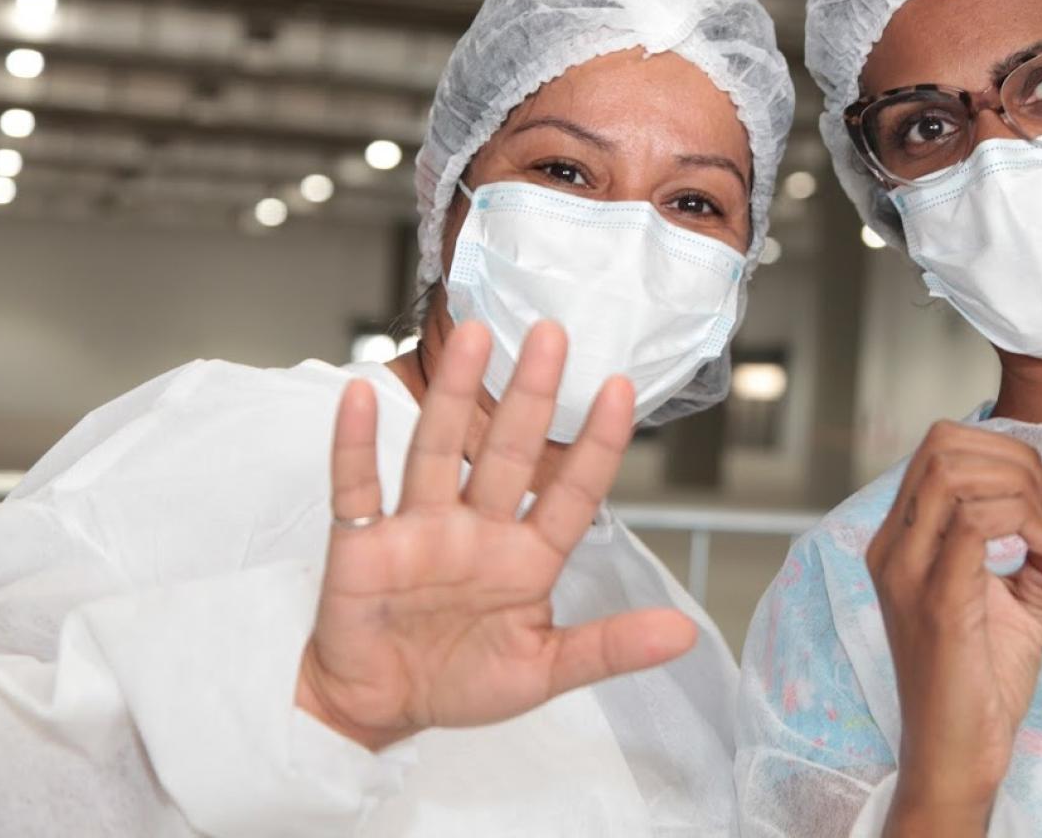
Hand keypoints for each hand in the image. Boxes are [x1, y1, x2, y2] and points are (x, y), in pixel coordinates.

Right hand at [294, 320, 696, 750]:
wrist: (377, 709)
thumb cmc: (461, 683)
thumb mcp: (544, 671)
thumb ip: (609, 647)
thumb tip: (685, 635)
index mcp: (527, 557)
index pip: (572, 492)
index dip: (597, 444)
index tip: (621, 389)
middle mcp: (477, 530)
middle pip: (508, 452)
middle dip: (531, 396)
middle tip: (552, 333)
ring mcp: (420, 531)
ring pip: (438, 450)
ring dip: (452, 396)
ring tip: (475, 338)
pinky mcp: (363, 544)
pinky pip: (358, 488)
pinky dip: (356, 445)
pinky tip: (362, 398)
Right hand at [868, 422, 1041, 837]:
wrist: (959, 756)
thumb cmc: (980, 684)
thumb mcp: (1024, 607)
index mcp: (902, 540)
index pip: (941, 447)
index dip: (1003, 452)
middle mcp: (893, 547)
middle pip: (943, 444)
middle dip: (1013, 460)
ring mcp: (907, 572)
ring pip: (954, 470)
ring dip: (1019, 486)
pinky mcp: (936, 601)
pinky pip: (974, 522)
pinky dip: (1022, 519)